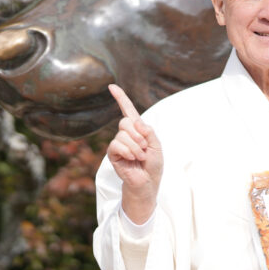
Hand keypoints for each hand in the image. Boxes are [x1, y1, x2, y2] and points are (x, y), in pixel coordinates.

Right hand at [106, 84, 162, 223]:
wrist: (147, 183)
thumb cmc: (153, 165)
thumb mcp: (157, 146)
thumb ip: (149, 132)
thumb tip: (136, 121)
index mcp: (137, 130)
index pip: (127, 110)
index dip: (120, 98)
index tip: (111, 86)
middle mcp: (125, 135)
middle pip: (125, 122)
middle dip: (139, 135)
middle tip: (145, 149)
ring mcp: (118, 144)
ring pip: (123, 134)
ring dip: (136, 146)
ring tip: (140, 157)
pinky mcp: (113, 154)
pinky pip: (117, 144)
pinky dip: (128, 151)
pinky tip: (132, 159)